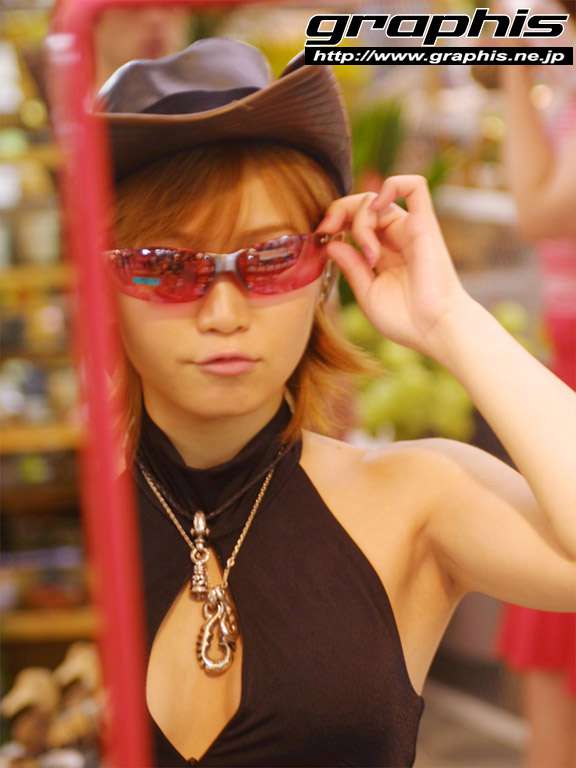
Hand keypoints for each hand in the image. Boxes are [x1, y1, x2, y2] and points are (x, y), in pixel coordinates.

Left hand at [316, 175, 471, 356]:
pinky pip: (414, 186)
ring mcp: (411, 228)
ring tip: (370, 255)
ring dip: (362, 221)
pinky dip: (393, 184)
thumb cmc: (406, 319)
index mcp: (382, 252)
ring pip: (376, 199)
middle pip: (361, 203)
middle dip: (338, 210)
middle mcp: (396, 236)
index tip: (320, 236)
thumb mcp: (367, 293)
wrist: (435, 330)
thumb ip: (350, 267)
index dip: (333, 221)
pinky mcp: (425, 225)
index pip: (354, 219)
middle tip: (328, 229)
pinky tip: (378, 206)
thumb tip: (332, 242)